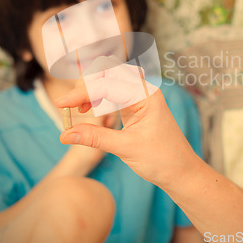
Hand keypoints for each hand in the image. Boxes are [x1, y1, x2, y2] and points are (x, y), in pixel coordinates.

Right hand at [55, 59, 200, 188]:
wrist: (181, 171)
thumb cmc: (162, 159)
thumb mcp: (126, 149)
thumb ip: (95, 138)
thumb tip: (65, 134)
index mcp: (146, 95)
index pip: (107, 84)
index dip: (82, 92)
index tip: (61, 105)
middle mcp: (144, 90)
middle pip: (108, 71)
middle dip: (86, 84)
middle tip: (69, 106)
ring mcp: (139, 95)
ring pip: (109, 77)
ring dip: (91, 88)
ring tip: (79, 109)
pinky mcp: (135, 104)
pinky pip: (112, 90)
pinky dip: (97, 95)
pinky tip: (88, 108)